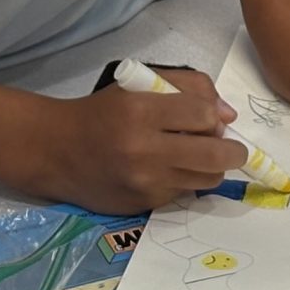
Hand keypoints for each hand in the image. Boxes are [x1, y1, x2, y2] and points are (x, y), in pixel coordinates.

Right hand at [34, 71, 245, 212]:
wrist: (55, 150)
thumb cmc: (101, 112)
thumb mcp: (138, 84)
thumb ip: (188, 87)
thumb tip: (228, 115)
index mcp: (141, 111)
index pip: (203, 115)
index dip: (215, 117)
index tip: (213, 119)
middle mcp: (143, 150)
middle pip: (215, 156)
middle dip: (234, 151)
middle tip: (232, 147)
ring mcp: (144, 183)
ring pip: (205, 180)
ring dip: (211, 168)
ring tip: (198, 157)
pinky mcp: (142, 205)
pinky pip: (182, 194)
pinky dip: (184, 182)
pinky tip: (167, 170)